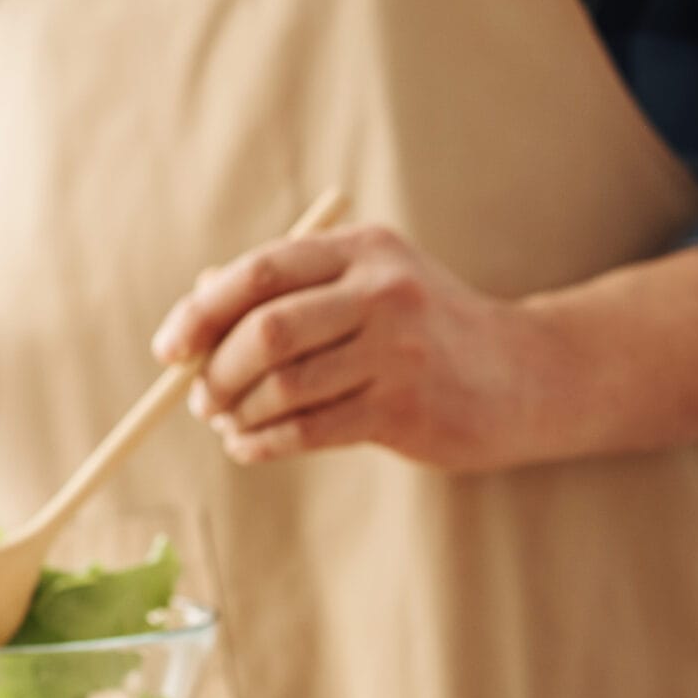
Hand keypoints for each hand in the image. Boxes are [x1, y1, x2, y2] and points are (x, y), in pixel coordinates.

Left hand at [152, 224, 553, 471]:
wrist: (527, 376)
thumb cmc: (431, 332)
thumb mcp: (373, 286)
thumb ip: (294, 287)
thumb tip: (197, 301)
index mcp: (364, 249)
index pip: (260, 272)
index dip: (201, 311)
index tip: (170, 348)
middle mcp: (382, 291)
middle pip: (265, 330)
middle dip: (217, 371)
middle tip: (201, 397)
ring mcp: (398, 351)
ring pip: (284, 385)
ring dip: (239, 413)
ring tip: (229, 424)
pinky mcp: (406, 408)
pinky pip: (309, 430)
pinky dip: (264, 443)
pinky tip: (251, 447)